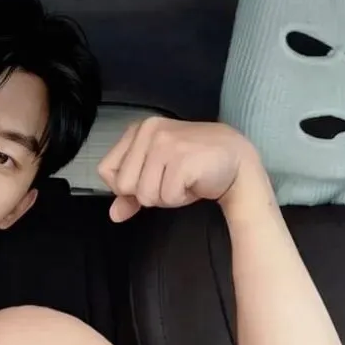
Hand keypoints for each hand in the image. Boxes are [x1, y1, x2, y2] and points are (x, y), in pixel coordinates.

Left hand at [98, 117, 257, 222]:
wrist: (238, 162)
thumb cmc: (196, 167)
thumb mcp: (158, 175)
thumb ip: (132, 193)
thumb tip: (114, 214)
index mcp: (139, 130)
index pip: (106, 170)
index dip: (126, 186)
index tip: (151, 179)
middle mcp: (148, 131)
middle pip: (123, 185)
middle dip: (148, 193)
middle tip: (171, 180)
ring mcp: (165, 143)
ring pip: (144, 194)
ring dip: (166, 197)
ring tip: (183, 181)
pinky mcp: (181, 159)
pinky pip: (166, 197)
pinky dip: (180, 198)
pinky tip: (193, 183)